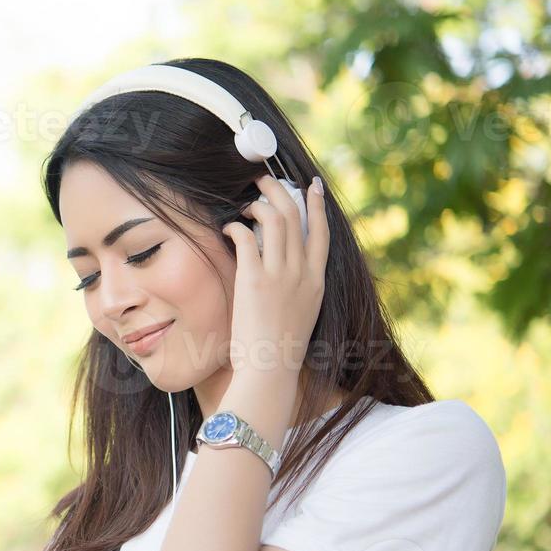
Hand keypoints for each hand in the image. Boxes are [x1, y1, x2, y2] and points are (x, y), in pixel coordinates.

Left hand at [220, 174, 328, 377]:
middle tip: (263, 181)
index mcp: (316, 282)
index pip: (322, 233)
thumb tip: (286, 273)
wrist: (271, 369)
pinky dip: (236, 227)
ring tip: (243, 205)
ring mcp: (280, 274)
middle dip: (279, 191)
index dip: (317, 206)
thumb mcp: (301, 314)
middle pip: (295, 216)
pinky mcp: (255, 279)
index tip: (312, 186)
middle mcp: (302, 273)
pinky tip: (228, 229)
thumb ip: (298, 289)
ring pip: (273, 219)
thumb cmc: (279, 349)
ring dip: (256, 205)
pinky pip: (246, 237)